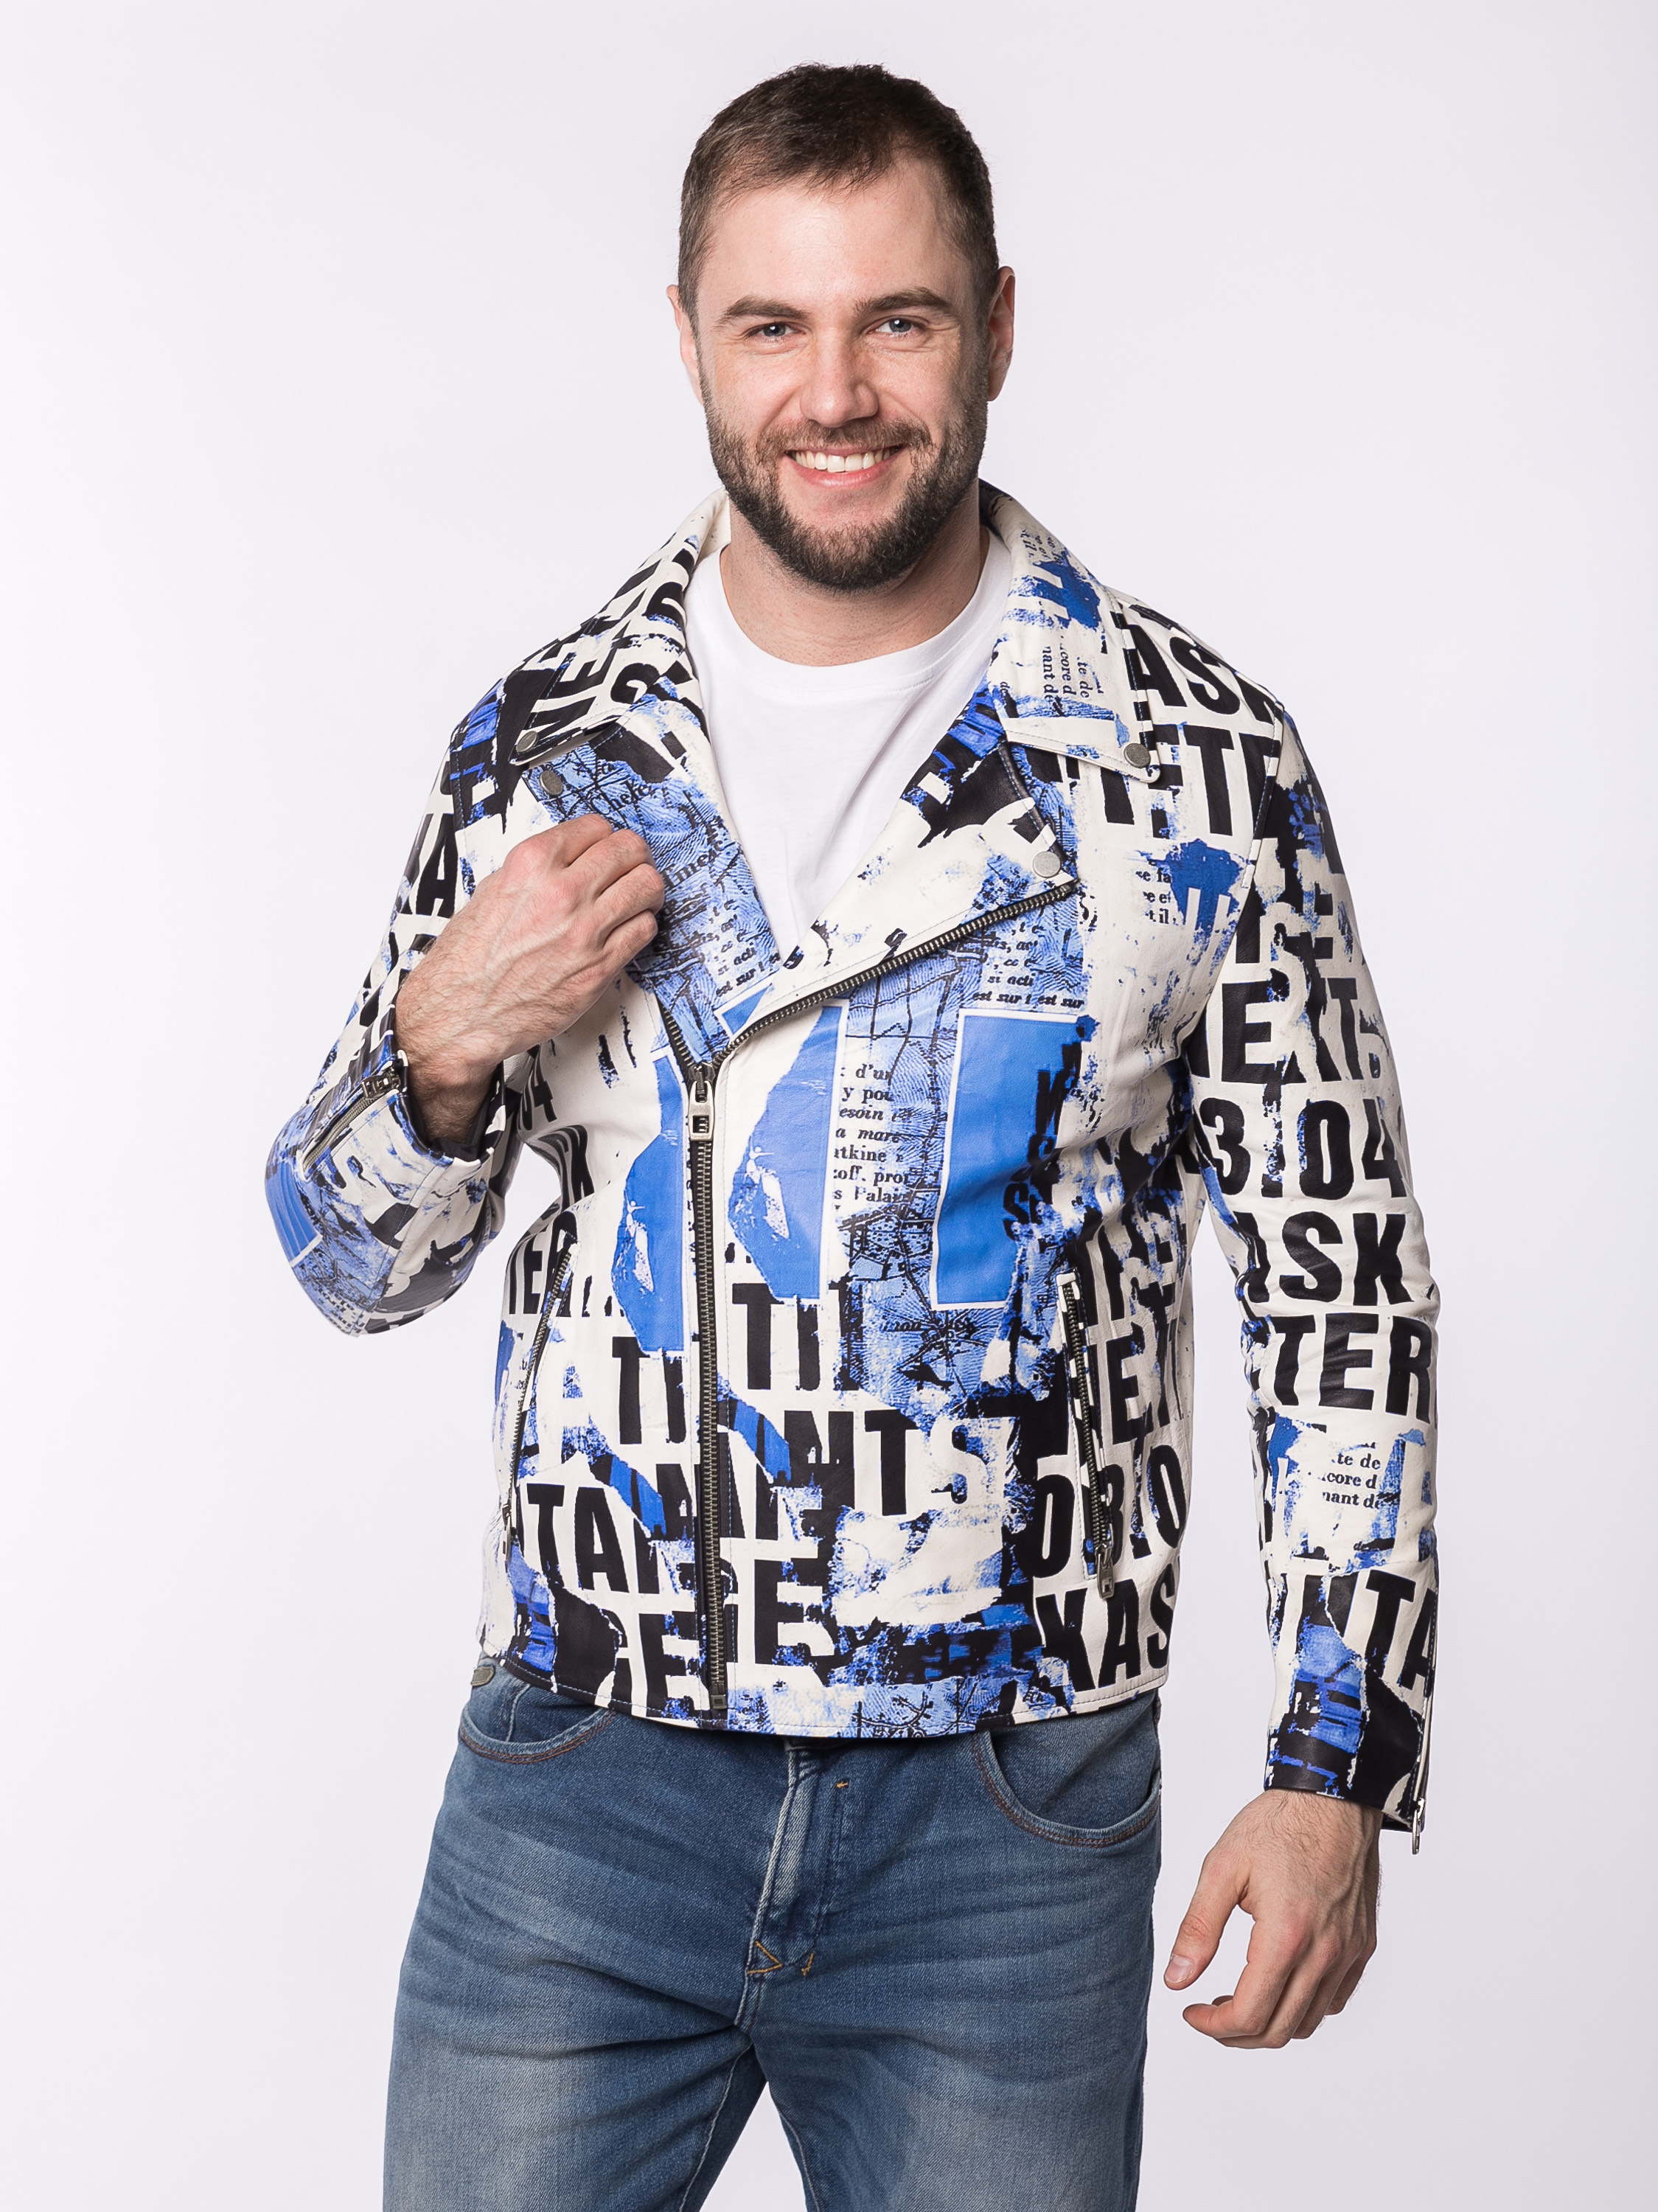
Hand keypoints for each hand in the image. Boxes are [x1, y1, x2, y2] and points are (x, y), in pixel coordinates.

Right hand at [396, 816, 664, 1150]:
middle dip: (633, 857)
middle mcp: (562, 892)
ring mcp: (585, 930)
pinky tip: (625, 930)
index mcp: (531, 865)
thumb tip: (568, 860)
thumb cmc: (467, 961)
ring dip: (645, 889)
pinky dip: (641, 925)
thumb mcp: (492, 892)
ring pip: (647, 886)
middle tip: (629, 868)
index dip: (603, 837)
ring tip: (634, 898)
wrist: (459, 1013)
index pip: (595, 827)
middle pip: (629, 850)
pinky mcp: (600, 967)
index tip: (604, 848)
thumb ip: (536, 872)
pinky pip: (645, 930)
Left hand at [1163, 1791, 1380, 2047]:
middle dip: (1236, 2034)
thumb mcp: (1222, 1867)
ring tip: (1240, 1996)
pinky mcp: (1362, 1945)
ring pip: (1309, 2022)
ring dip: (1270, 2023)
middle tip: (1209, 2012)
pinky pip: (1334, 1999)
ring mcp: (1348, 1953)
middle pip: (1279, 2030)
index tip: (1191, 2011)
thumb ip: (1198, 1929)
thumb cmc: (1277, 1825)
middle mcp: (1324, 1954)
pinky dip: (1304, 2007)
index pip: (1249, 2015)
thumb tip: (1177, 1981)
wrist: (1333, 1796)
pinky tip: (1279, 1981)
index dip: (1213, 2026)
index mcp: (1286, 1937)